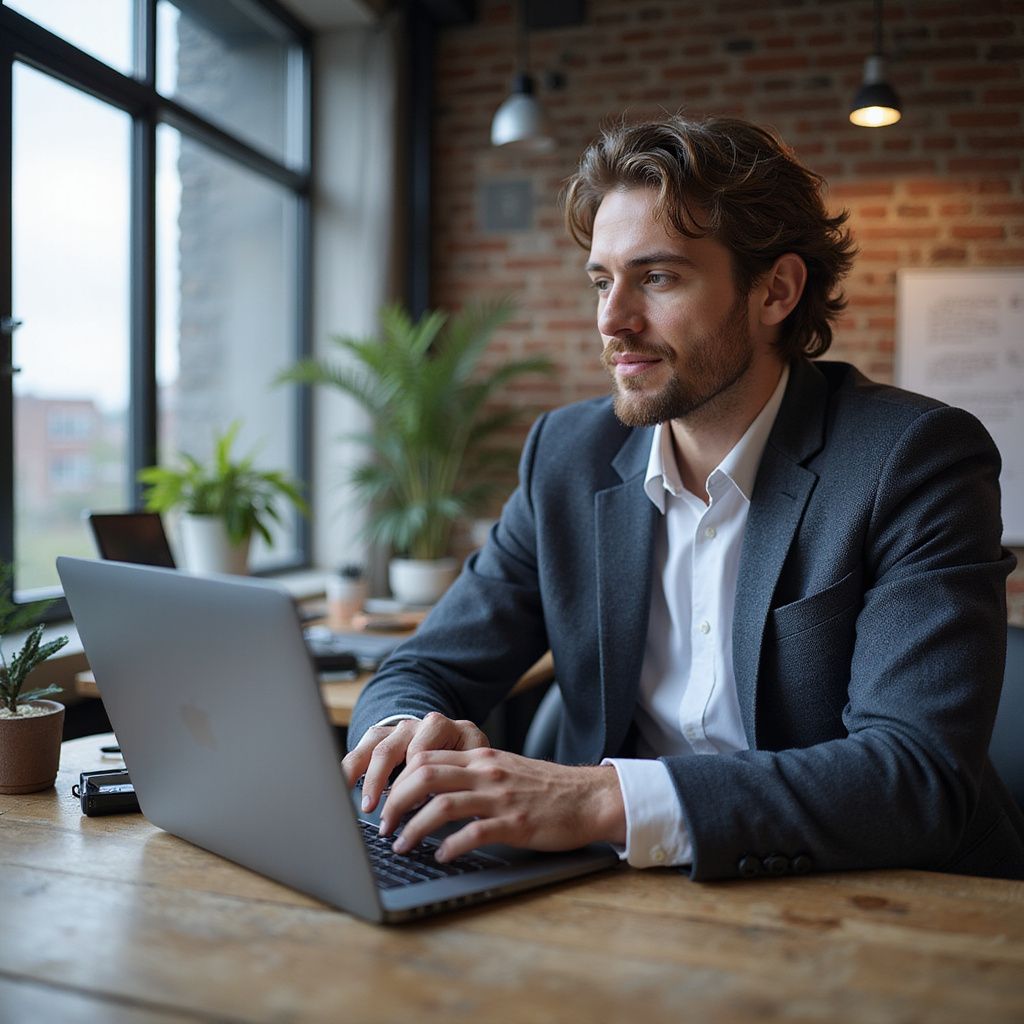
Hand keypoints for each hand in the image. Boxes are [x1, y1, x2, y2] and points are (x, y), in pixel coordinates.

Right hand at [341, 712, 488, 811]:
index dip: (417, 784)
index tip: (415, 809)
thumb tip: (452, 816)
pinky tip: (343, 786)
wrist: (456, 735)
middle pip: (395, 752)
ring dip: (370, 780)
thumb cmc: (467, 759)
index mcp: (447, 728)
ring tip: (367, 807)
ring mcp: (400, 729)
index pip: (422, 754)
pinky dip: (351, 768)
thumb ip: (466, 780)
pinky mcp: (383, 736)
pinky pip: (362, 749)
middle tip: (388, 820)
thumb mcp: (475, 765)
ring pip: (378, 749)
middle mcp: (420, 725)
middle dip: (390, 788)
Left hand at [379, 748, 626, 860]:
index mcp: (481, 757)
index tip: (386, 800)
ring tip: (402, 846)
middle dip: (396, 801)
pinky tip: (441, 857)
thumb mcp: (504, 769)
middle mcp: (486, 772)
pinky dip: (451, 846)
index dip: (398, 778)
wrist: (589, 796)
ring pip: (442, 804)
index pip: (426, 757)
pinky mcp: (516, 824)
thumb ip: (472, 773)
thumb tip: (431, 788)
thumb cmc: (546, 787)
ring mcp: (500, 797)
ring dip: (414, 827)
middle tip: (384, 826)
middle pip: (424, 776)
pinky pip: (474, 833)